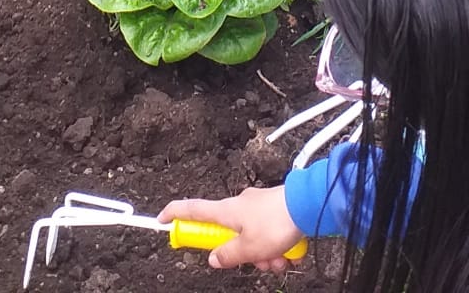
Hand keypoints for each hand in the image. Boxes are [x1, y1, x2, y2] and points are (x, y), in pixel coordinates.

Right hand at [159, 189, 302, 270]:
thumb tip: (213, 258)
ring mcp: (256, 210)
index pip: (193, 209)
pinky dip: (275, 250)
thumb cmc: (275, 223)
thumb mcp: (249, 248)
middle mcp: (238, 207)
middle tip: (256, 262)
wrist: (307, 207)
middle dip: (243, 255)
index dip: (175, 214)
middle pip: (227, 235)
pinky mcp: (273, 214)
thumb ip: (228, 255)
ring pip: (251, 241)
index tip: (161, 220)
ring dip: (264, 256)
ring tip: (278, 260)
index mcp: (226, 210)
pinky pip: (266, 238)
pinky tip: (287, 255)